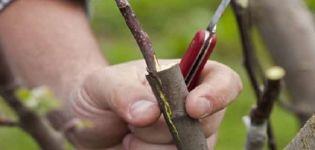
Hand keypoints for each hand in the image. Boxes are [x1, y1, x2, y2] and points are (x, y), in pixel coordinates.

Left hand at [69, 59, 241, 149]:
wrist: (87, 124)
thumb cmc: (99, 94)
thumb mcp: (103, 84)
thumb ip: (124, 92)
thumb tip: (150, 112)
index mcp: (184, 77)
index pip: (223, 81)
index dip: (217, 94)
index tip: (191, 108)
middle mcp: (192, 109)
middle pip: (205, 124)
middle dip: (164, 128)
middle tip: (132, 122)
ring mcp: (187, 138)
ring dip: (150, 148)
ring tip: (128, 136)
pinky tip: (131, 149)